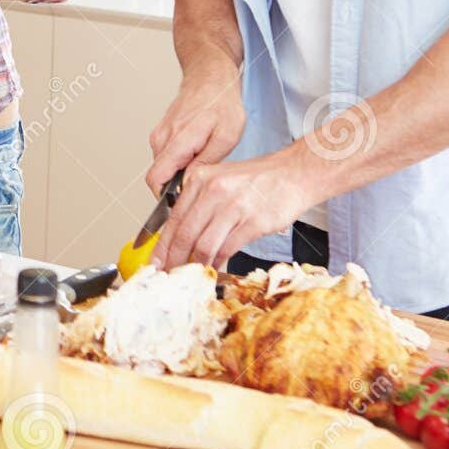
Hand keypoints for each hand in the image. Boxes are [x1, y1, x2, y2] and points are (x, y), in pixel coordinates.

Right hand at [145, 64, 245, 191]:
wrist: (209, 76)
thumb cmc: (221, 101)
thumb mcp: (227, 135)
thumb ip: (206, 162)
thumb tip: (190, 184)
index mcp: (177, 140)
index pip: (156, 179)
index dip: (165, 198)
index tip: (182, 205)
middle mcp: (162, 138)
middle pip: (159, 177)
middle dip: (175, 188)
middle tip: (200, 188)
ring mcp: (159, 135)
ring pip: (163, 168)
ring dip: (178, 174)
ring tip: (202, 167)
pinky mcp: (162, 134)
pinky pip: (165, 157)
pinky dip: (178, 164)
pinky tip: (197, 156)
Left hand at [148, 148, 320, 269]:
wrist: (293, 174)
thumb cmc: (257, 180)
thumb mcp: (220, 180)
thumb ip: (199, 203)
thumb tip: (180, 237)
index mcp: (200, 179)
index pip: (174, 219)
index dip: (162, 245)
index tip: (156, 262)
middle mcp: (213, 190)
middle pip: (185, 234)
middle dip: (174, 260)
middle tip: (169, 274)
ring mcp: (233, 206)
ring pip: (204, 245)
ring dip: (196, 264)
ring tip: (192, 274)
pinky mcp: (253, 221)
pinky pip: (227, 248)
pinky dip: (218, 262)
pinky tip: (215, 266)